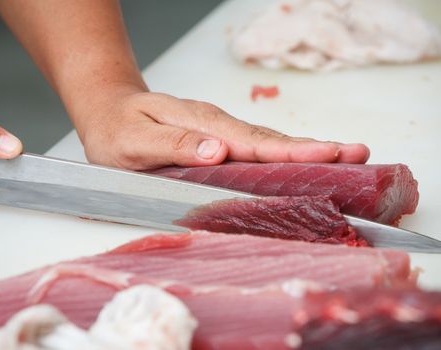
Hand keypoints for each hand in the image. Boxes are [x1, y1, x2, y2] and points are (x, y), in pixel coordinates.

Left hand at [75, 84, 369, 170]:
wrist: (108, 108)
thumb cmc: (117, 129)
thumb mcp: (134, 141)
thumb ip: (174, 147)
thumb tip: (218, 152)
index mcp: (202, 126)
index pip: (253, 142)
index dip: (292, 151)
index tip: (329, 154)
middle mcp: (217, 126)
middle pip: (271, 139)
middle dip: (315, 148)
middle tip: (358, 153)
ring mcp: (219, 131)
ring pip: (267, 142)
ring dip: (306, 150)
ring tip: (344, 157)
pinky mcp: (217, 138)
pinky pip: (255, 147)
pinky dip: (282, 154)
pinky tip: (300, 161)